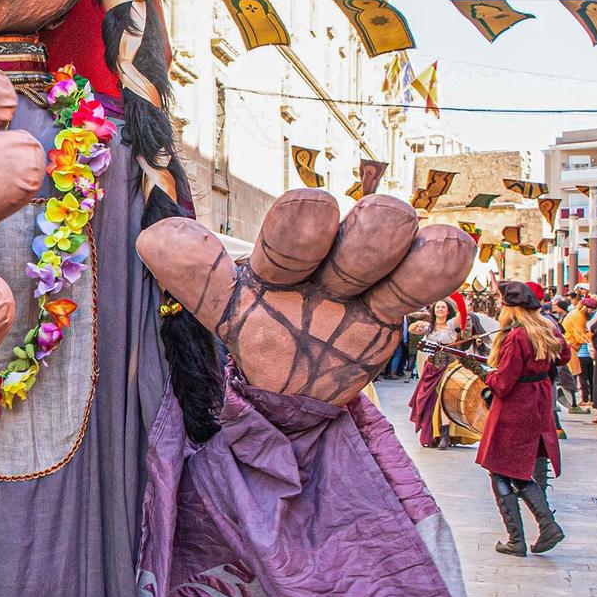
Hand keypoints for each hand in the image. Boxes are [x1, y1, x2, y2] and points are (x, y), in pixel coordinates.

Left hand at [138, 190, 473, 403]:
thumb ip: (197, 276)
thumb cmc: (262, 328)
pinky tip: (445, 249)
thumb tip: (152, 239)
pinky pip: (441, 267)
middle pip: (375, 219)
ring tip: (377, 293)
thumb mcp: (225, 308)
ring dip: (401, 260)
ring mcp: (377, 274)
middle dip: (361, 249)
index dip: (302, 228)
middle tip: (339, 285)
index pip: (302, 216)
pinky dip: (445, 259)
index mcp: (289, 247)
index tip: (284, 260)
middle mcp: (337, 248)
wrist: (298, 380)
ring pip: (410, 238)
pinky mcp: (405, 300)